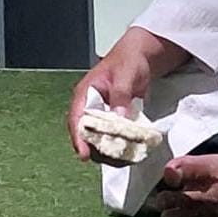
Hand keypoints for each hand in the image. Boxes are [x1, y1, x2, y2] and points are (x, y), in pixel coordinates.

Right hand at [67, 27, 189, 159]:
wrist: (141, 58)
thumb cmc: (129, 61)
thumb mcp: (125, 74)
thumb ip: (121, 94)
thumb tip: (118, 116)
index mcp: (85, 94)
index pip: (76, 118)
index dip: (78, 138)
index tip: (83, 154)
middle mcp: (89, 107)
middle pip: (86, 135)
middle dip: (97, 149)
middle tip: (114, 158)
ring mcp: (101, 116)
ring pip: (98, 140)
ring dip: (110, 150)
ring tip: (125, 157)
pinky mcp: (112, 122)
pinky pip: (112, 138)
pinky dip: (120, 146)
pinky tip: (131, 152)